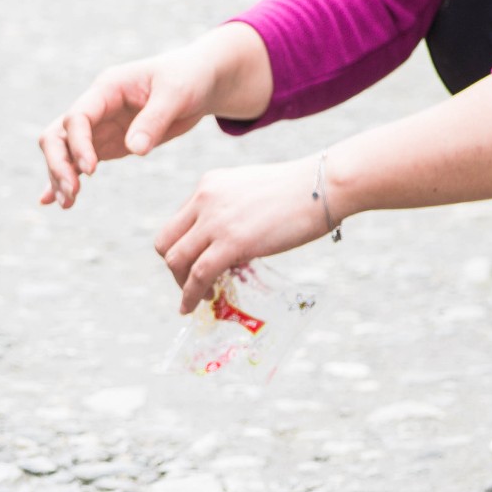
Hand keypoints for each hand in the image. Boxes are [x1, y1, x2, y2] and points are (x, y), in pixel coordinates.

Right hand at [37, 23, 271, 208]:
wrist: (200, 81)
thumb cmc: (188, 79)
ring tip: (68, 204)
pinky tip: (51, 201)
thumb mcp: (177, 94)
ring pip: (64, 151)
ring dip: (61, 176)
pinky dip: (65, 178)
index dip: (78, 144)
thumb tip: (135, 150)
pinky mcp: (107, 142)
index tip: (91, 171)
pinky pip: (79, 161)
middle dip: (58, 164)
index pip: (77, 117)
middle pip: (58, 135)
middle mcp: (96, 107)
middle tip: (72, 193)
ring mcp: (99, 126)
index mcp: (107, 88)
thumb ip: (154, 120)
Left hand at [155, 157, 334, 312]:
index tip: (193, 264)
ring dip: (182, 285)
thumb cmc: (302, 190)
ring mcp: (215, 221)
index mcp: (209, 185)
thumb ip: (234, 211)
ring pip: (177, 260)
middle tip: (192, 283)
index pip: (177, 222)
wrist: (324, 185)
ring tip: (199, 298)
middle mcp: (204, 199)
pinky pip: (198, 275)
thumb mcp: (253, 193)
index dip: (182, 248)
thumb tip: (231, 242)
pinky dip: (189, 295)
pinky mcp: (231, 242)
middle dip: (174, 268)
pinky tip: (192, 306)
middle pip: (167, 242)